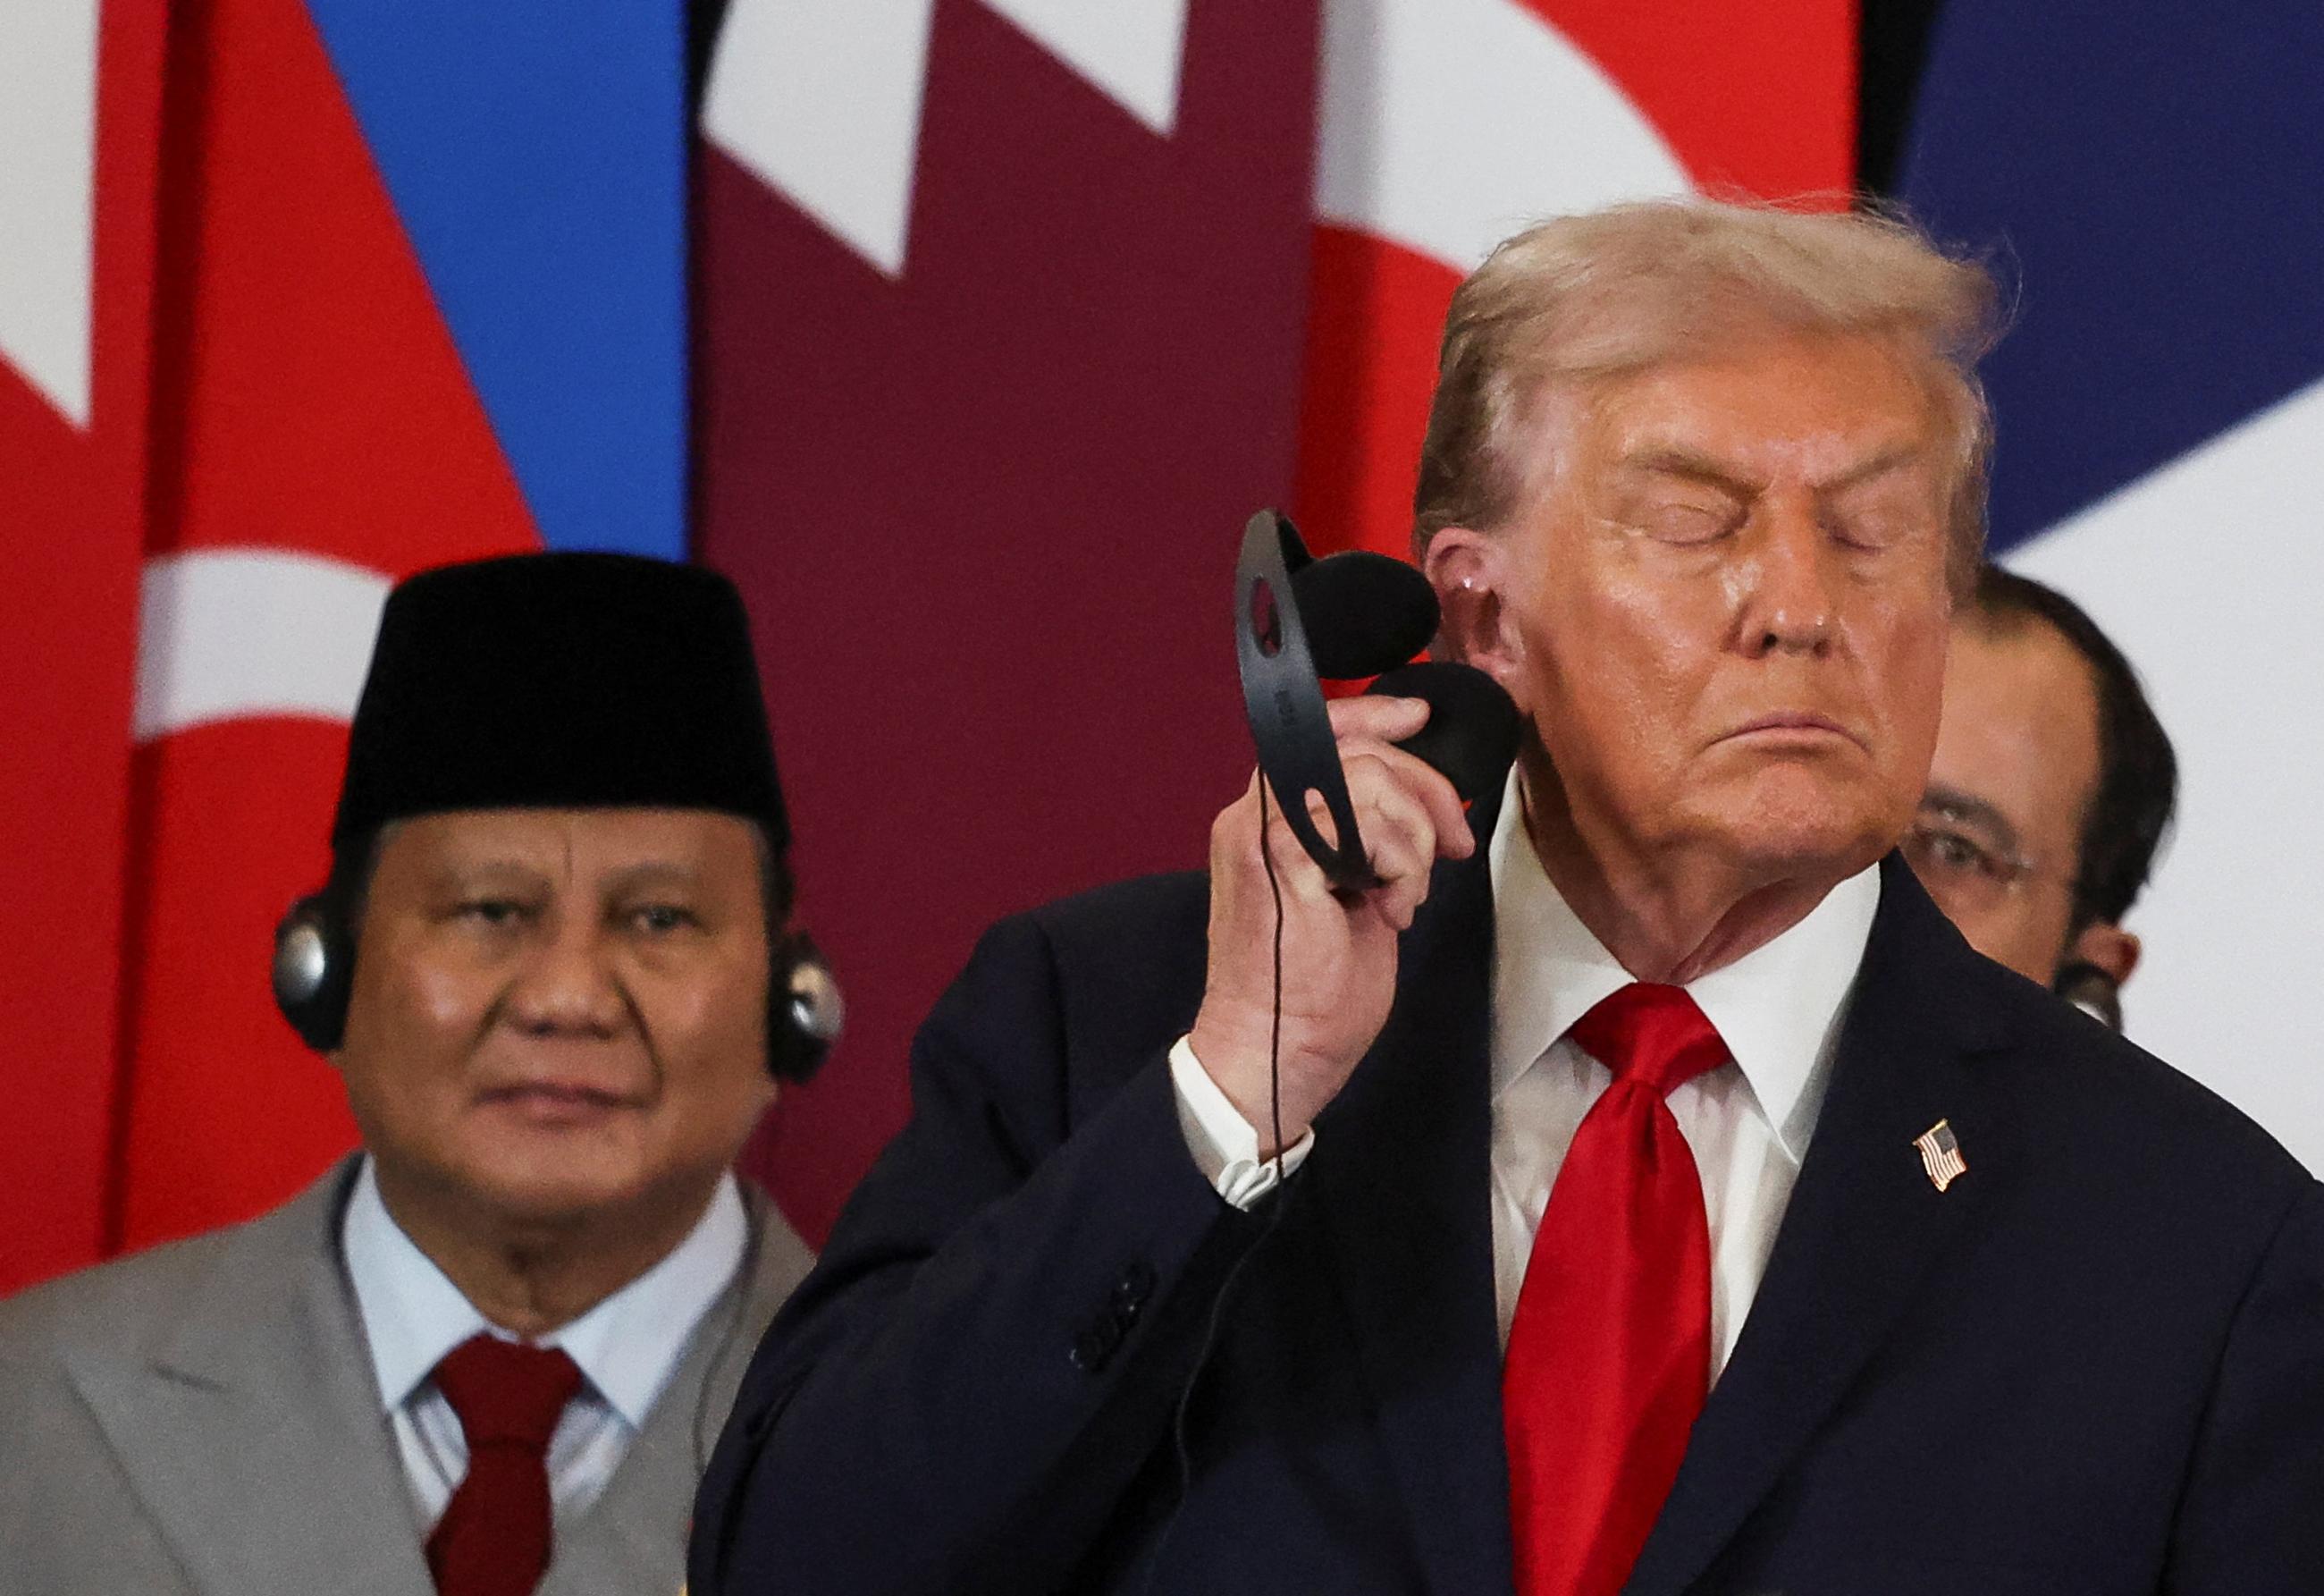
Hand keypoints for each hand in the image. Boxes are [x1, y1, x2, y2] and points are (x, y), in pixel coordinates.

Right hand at [1187, 695, 1472, 1152]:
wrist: (1275, 1055)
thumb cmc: (1314, 992)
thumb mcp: (1352, 893)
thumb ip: (1367, 839)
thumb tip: (1418, 801)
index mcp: (1266, 820)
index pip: (1317, 733)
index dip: (1373, 714)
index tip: (1420, 716)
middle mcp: (1253, 815)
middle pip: (1354, 749)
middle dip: (1424, 787)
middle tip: (1456, 843)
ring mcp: (1260, 833)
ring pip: (1364, 778)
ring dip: (1413, 837)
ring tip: (1407, 896)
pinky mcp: (1279, 859)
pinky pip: (1362, 820)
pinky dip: (1399, 861)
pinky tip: (1393, 909)